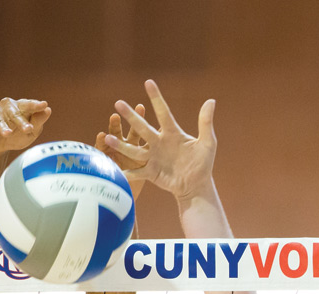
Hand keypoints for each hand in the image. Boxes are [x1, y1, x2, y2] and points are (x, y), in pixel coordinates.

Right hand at [0, 98, 50, 156]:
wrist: (0, 144)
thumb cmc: (20, 134)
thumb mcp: (32, 131)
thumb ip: (39, 121)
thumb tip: (47, 110)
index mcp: (21, 106)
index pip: (29, 105)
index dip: (36, 105)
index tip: (43, 105)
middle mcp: (7, 107)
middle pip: (15, 114)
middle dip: (21, 121)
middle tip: (28, 129)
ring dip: (3, 127)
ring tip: (7, 134)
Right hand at [104, 79, 216, 201]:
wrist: (196, 185)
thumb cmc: (202, 164)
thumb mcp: (207, 143)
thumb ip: (205, 123)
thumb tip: (211, 100)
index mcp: (172, 133)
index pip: (163, 112)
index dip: (156, 98)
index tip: (148, 82)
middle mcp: (159, 142)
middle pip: (143, 127)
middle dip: (131, 116)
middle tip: (118, 103)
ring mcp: (153, 157)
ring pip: (134, 149)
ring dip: (121, 144)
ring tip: (107, 137)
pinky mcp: (150, 172)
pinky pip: (136, 172)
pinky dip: (125, 172)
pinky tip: (113, 170)